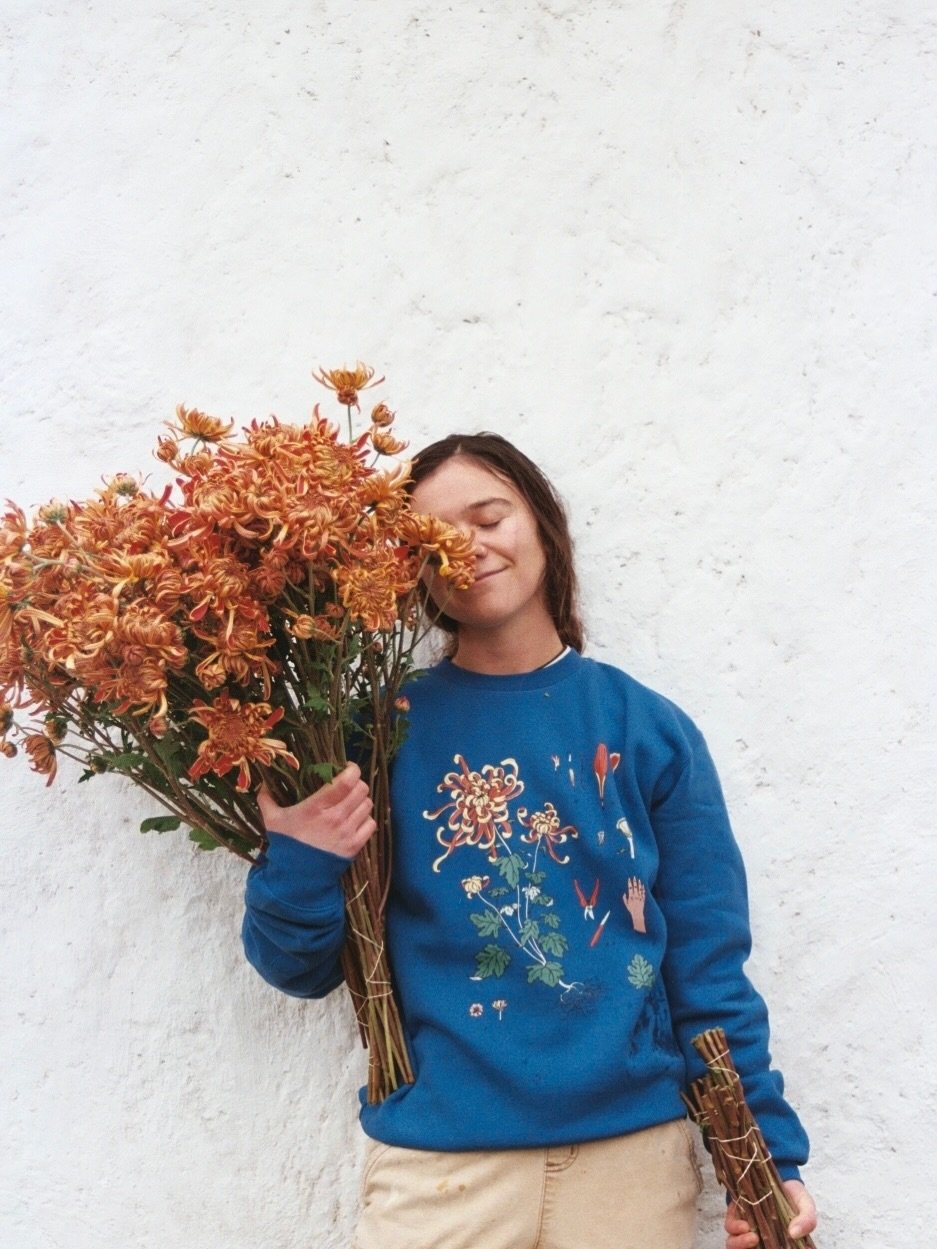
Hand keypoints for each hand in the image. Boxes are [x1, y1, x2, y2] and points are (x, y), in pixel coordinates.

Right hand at [256, 763, 376, 858]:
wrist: (296, 877)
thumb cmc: (285, 845)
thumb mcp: (272, 820)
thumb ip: (267, 799)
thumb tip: (262, 784)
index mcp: (316, 807)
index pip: (346, 781)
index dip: (352, 770)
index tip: (347, 768)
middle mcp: (335, 817)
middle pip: (361, 790)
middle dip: (357, 784)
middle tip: (349, 786)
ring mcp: (347, 832)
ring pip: (367, 805)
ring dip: (362, 801)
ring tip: (352, 803)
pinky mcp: (354, 846)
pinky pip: (371, 824)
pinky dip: (366, 819)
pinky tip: (356, 819)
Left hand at [724, 1179, 816, 1248]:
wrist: (780, 1175)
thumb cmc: (795, 1197)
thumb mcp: (806, 1207)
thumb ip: (806, 1220)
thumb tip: (794, 1234)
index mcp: (778, 1241)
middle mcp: (761, 1237)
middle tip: (758, 1243)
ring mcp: (747, 1226)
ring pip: (736, 1244)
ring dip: (741, 1244)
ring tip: (753, 1237)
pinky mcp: (736, 1213)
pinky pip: (730, 1226)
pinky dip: (735, 1228)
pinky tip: (744, 1225)